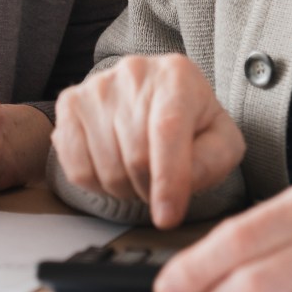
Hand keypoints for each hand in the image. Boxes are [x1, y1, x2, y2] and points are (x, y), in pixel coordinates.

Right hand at [51, 53, 244, 227]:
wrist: (156, 95)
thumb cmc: (190, 122)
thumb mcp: (221, 140)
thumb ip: (213, 160)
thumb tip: (182, 184)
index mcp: (176, 76)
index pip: (167, 130)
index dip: (168, 179)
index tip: (168, 217)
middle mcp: (133, 73)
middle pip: (136, 157)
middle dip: (150, 189)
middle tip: (159, 186)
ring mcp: (96, 87)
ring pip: (106, 168)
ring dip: (125, 188)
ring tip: (138, 173)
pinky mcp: (70, 104)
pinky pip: (76, 167)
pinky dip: (96, 185)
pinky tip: (112, 169)